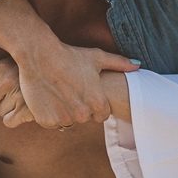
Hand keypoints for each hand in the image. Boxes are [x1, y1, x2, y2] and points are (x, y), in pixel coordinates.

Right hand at [0, 44, 138, 128]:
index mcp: (98, 103)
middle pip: (84, 118)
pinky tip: (47, 97)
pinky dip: (49, 114)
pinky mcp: (47, 121)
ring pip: (68, 121)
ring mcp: (64, 119)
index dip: (93, 104)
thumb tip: (138, 65)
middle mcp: (83, 114)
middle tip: (70, 90)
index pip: (101, 115)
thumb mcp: (97, 57)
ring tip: (58, 92)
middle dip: (79, 108)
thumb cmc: (70, 55)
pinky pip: (52, 122)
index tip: (84, 93)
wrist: (39, 55)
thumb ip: (120, 63)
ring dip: (64, 112)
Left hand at [0, 57, 32, 126]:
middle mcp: (7, 79)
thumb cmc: (39, 68)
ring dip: (11, 109)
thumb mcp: (18, 62)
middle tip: (14, 93)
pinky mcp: (26, 111)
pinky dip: (17, 119)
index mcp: (2, 66)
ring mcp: (17, 95)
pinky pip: (9, 121)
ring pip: (0, 112)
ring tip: (26, 98)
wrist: (66, 74)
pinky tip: (27, 109)